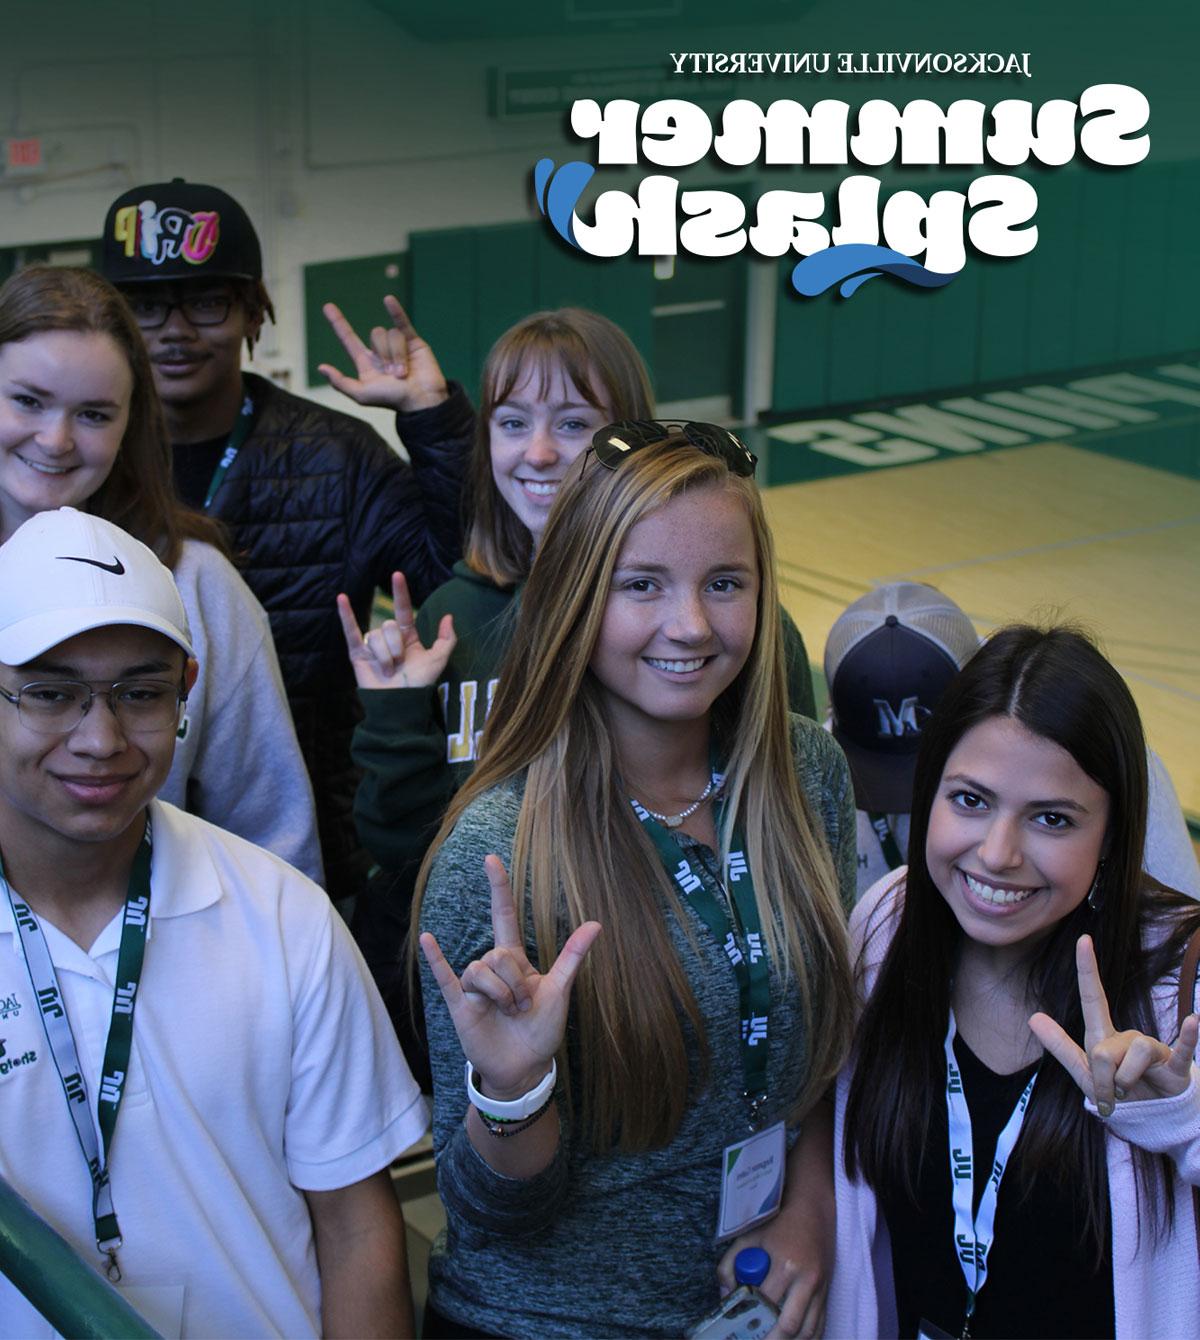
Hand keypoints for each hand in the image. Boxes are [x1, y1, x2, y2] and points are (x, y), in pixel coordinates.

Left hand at [318, 296, 448, 411]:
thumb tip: (321, 368)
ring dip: (397, 354)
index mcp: (366, 363)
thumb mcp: (362, 395)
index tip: (328, 307)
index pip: (349, 340)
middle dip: (385, 354)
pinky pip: (402, 322)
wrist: (421, 400)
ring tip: (405, 372)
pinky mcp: (413, 342)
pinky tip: (388, 300)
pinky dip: (396, 311)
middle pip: (374, 335)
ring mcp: (397, 345)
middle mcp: (381, 352)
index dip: (339, 324)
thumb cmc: (392, 400)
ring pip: (391, 334)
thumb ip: (341, 383)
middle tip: (394, 375)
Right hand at [336, 571, 454, 689]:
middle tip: (399, 664)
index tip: (397, 574)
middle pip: (388, 626)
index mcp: (407, 637)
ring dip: (384, 655)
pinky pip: (351, 631)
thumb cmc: (420, 684)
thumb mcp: (438, 660)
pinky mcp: (358, 654)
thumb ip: (447, 639)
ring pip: (375, 635)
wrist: (400, 703)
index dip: (400, 592)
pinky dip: (345, 615)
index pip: (402, 609)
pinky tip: (341, 598)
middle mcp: (389, 638)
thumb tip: (448, 616)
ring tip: (388, 671)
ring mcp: (372, 645)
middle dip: (395, 645)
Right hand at [420, 855, 600, 1098]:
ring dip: (499, 993)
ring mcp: (474, 987)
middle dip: (515, 981)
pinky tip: (428, 940)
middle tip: (524, 1006)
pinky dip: (436, 959)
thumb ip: (572, 957)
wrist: (525, 1068)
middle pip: (498, 953)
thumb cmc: (542, 1029)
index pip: (504, 916)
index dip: (499, 888)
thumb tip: (596, 924)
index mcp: (515, 961)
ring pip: (479, 969)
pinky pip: (445, 978)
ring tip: (508, 1013)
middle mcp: (491, 969)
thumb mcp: (559, 991)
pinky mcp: (460, 1005)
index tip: (492, 860)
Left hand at [717, 1103, 833, 1339]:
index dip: (750, 1318)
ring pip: (808, 1331)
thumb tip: (724, 1294)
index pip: (765, 1302)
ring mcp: (821, 1287)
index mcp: (786, 1263)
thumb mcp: (749, 1236)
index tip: (737, 1327)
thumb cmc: (778, 1221)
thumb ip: (730, 1264)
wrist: (814, 1207)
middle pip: (789, 1325)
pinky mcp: (828, 1291)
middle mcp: (807, 1279)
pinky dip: (807, 1338)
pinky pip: (820, 1325)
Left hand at [1030, 933, 1198, 1116]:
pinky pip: (1182, 1048)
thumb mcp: (1083, 1073)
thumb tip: (1033, 1017)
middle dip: (1102, 1080)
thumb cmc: (1115, 1092)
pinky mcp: (1175, 1064)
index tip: (1083, 939)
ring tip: (1129, 1092)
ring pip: (1133, 1054)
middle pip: (1104, 1051)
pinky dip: (1187, 1037)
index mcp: (1103, 1037)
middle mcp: (1128, 1036)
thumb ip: (1059, 1046)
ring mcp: (1152, 1048)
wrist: (1149, 1118)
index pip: (1092, 997)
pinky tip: (1192, 1020)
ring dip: (1125, 1082)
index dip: (1087, 969)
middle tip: (1108, 1095)